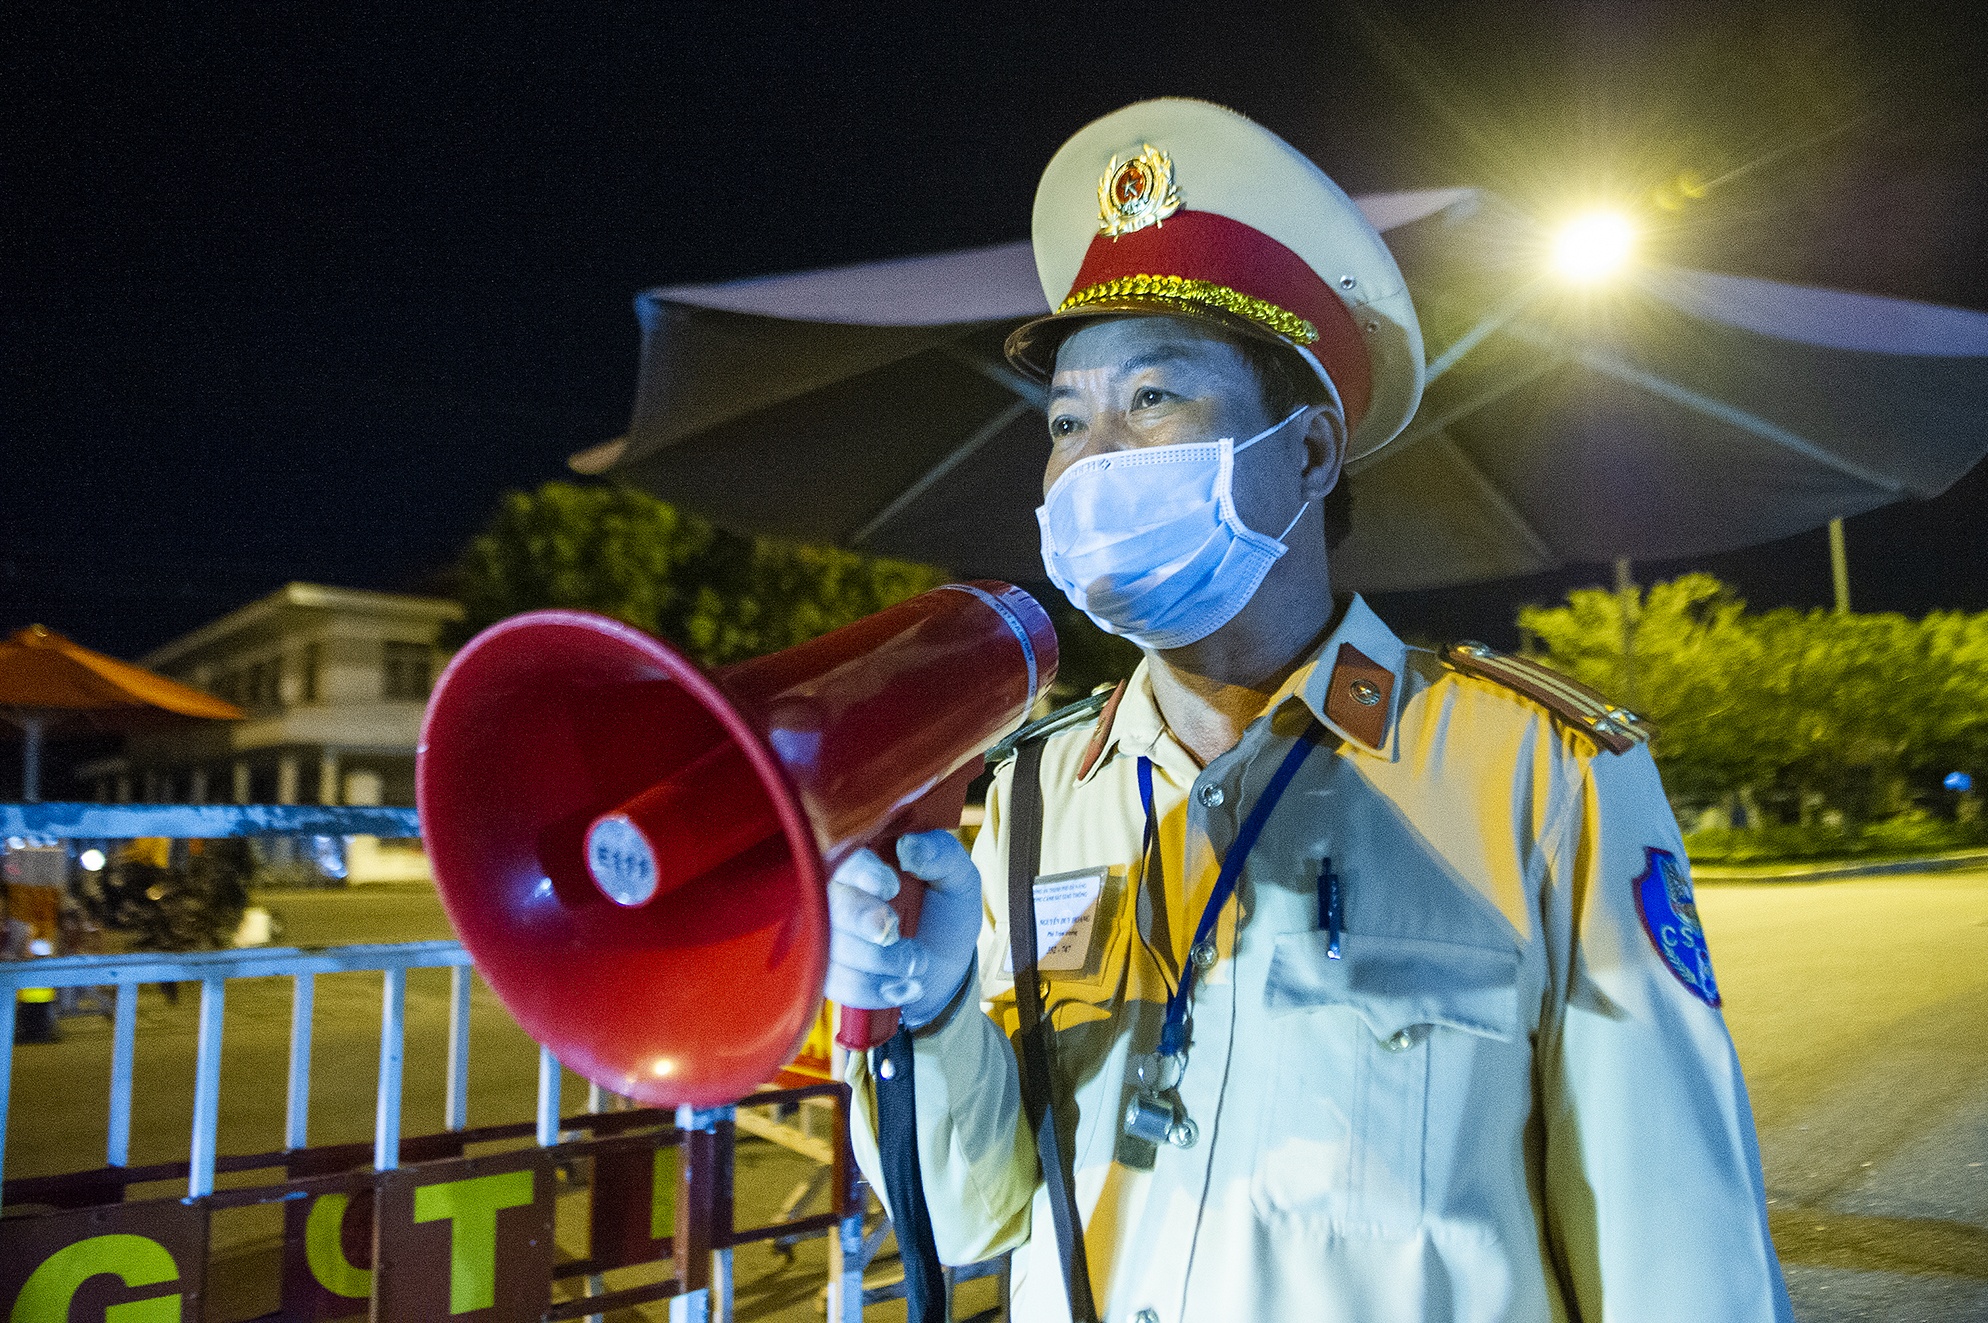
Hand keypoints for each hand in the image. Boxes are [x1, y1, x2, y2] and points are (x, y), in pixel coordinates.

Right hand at [825, 829, 982, 1029]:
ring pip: (831, 945)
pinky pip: (835, 982)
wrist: (944, 968)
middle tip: (898, 932)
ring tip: (918, 963)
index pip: (842, 855)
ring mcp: (827, 934)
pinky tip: (904, 987)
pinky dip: (872, 988)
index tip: (892, 887)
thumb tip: (909, 846)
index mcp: (866, 861)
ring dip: (878, 961)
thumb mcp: (958, 879)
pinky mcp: (828, 971)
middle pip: (828, 902)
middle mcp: (838, 893)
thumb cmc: (945, 914)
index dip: (861, 872)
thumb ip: (942, 854)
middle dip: (865, 920)